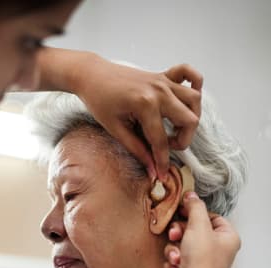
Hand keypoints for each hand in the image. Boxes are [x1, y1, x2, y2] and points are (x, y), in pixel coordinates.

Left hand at [76, 58, 202, 179]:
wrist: (92, 75)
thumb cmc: (99, 101)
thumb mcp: (115, 129)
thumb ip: (136, 149)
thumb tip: (151, 169)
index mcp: (145, 104)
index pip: (161, 140)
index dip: (162, 161)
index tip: (162, 174)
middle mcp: (160, 91)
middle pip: (189, 120)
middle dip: (182, 140)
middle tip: (166, 146)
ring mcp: (163, 81)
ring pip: (194, 100)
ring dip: (190, 118)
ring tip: (174, 128)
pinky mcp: (162, 75)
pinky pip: (190, 74)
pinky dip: (195, 84)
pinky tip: (185, 100)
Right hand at [163, 192, 240, 267]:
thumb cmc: (201, 261)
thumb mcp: (199, 226)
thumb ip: (194, 207)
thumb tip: (190, 195)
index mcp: (227, 237)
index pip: (212, 216)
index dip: (195, 212)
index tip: (182, 209)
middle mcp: (217, 249)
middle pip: (193, 229)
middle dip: (179, 231)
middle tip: (174, 234)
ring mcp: (203, 261)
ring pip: (181, 242)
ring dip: (173, 247)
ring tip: (176, 256)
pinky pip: (176, 256)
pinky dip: (173, 260)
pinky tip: (175, 266)